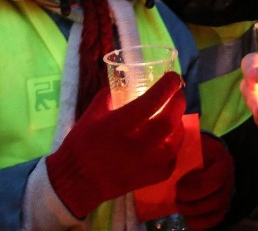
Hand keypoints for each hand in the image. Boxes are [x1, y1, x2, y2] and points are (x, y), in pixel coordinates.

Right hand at [45, 72, 185, 217]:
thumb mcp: (91, 114)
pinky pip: (172, 159)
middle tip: (177, 93)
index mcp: (120, 125)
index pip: (151, 101)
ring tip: (174, 115)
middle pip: (169, 120)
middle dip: (177, 102)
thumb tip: (124, 86)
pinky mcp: (152, 178)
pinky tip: (169, 139)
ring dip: (178, 123)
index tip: (173, 76)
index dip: (166, 86)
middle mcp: (138, 144)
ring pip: (175, 140)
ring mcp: (148, 164)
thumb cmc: (82, 145)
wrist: (78, 181)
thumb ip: (109, 96)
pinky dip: (174, 146)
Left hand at [175, 133, 233, 228]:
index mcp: (221, 159)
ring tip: (178, 206)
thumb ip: (174, 146)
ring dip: (194, 213)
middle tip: (177, 198)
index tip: (178, 186)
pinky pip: (215, 220)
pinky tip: (186, 216)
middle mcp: (229, 178)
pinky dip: (199, 222)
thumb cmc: (191, 147)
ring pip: (216, 212)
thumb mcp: (185, 141)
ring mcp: (226, 193)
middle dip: (193, 204)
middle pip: (217, 200)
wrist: (203, 152)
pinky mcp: (221, 206)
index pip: (216, 179)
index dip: (196, 188)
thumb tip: (163, 153)